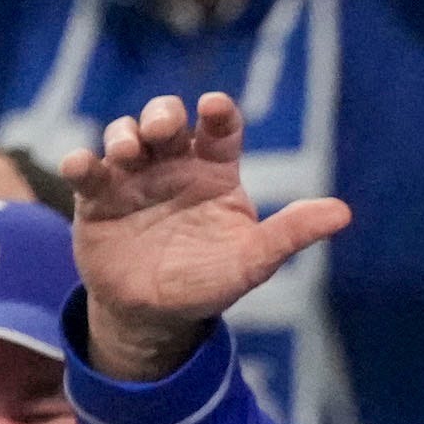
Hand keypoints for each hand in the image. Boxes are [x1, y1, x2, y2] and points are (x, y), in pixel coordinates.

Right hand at [61, 93, 353, 382]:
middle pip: (167, 119)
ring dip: (123, 134)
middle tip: (163, 127)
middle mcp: (173, 164)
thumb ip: (291, 233)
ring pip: (124, 135)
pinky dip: (80, 163)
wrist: (157, 316)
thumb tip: (343, 213)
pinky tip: (82, 166)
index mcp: (215, 171)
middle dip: (163, 113)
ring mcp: (133, 177)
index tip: (214, 107)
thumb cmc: (209, 281)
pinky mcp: (96, 197)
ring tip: (129, 153)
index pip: (220, 128)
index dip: (218, 113)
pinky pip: (84, 170)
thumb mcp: (253, 260)